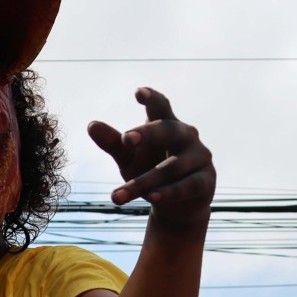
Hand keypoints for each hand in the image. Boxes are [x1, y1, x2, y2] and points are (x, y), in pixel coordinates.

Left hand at [87, 88, 214, 227]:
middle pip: (168, 131)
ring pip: (171, 167)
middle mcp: (186, 137)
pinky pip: (187, 186)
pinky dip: (169, 192)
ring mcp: (199, 158)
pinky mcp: (205, 181)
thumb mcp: (129, 157)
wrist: (177, 204)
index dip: (152, 98)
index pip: (161, 107)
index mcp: (167, 125)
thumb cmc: (150, 170)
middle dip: (148, 134)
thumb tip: (91, 125)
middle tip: (126, 139)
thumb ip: (113, 143)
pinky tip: (152, 198)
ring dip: (144, 181)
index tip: (138, 92)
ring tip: (118, 195)